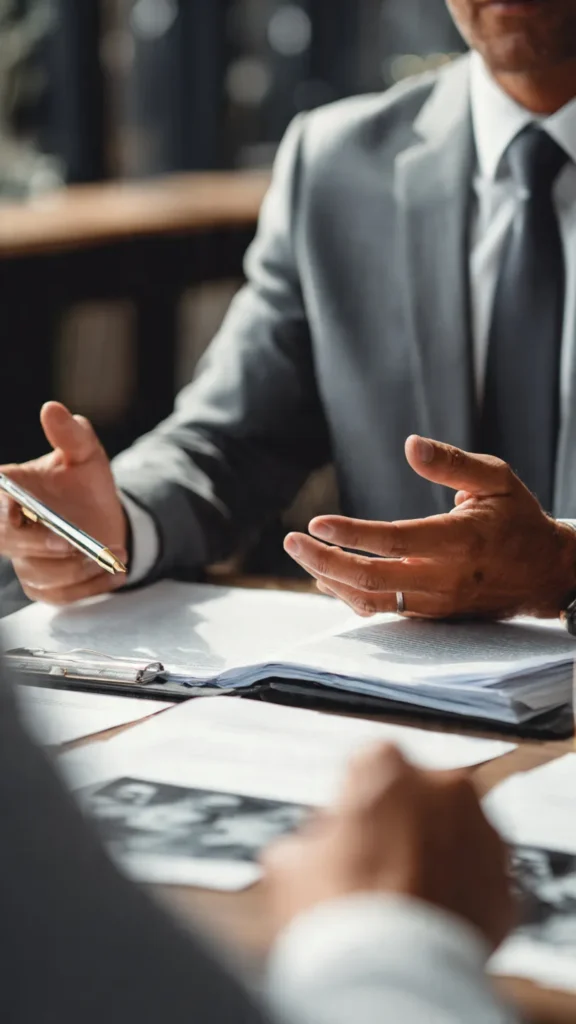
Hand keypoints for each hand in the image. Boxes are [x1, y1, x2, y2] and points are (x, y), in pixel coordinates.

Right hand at [0, 402, 127, 604]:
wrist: (105, 518)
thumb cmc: (86, 484)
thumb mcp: (85, 454)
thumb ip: (71, 434)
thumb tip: (53, 409)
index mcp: (8, 493)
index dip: (3, 511)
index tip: (23, 510)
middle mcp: (8, 528)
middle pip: (6, 541)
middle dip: (38, 544)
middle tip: (70, 542)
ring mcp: (24, 559)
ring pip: (38, 573)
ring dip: (75, 567)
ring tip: (111, 552)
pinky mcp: (44, 586)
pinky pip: (59, 595)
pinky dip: (89, 586)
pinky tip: (116, 572)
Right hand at [262, 744, 512, 951]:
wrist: (389, 978)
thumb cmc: (336, 911)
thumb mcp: (288, 863)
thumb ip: (309, 840)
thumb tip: (313, 849)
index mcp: (388, 765)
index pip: (368, 764)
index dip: (353, 799)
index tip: (345, 828)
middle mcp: (445, 787)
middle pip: (419, 795)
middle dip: (401, 823)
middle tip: (374, 866)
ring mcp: (484, 835)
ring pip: (455, 834)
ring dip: (435, 855)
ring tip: (403, 898)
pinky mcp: (506, 885)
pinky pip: (479, 881)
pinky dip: (460, 895)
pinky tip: (429, 920)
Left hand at [284, 435, 575, 619]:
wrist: (545, 572)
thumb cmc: (517, 518)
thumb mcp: (496, 478)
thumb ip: (451, 462)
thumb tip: (410, 445)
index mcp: (459, 541)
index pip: (394, 541)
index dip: (351, 533)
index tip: (315, 523)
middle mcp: (445, 577)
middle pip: (371, 579)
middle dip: (324, 560)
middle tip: (291, 542)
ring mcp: (437, 602)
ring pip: (373, 601)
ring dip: (332, 580)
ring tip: (302, 556)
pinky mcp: (433, 615)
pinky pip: (384, 611)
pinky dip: (351, 596)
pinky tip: (329, 578)